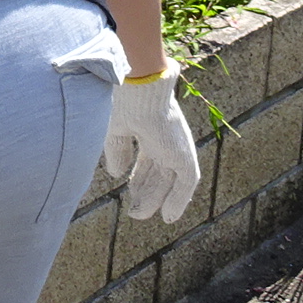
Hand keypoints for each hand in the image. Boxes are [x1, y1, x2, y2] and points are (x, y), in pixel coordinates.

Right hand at [102, 62, 202, 221]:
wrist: (138, 87)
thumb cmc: (124, 101)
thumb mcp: (116, 130)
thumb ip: (118, 151)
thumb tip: (116, 173)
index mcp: (150, 128)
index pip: (149, 158)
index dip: (140, 176)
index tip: (130, 191)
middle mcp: (165, 137)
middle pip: (159, 170)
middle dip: (147, 190)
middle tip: (134, 209)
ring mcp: (176, 144)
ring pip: (171, 178)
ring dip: (158, 198)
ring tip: (141, 214)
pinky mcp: (184, 152)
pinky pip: (186, 181)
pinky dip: (179, 199)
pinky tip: (168, 215)